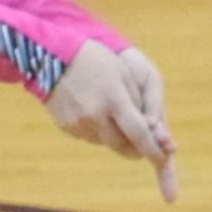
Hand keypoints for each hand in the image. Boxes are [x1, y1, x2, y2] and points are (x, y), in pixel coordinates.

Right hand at [44, 40, 177, 203]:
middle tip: (143, 142)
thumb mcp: (121, 71)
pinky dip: (96, 130)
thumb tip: (147, 128)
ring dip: (115, 136)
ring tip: (110, 112)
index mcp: (114, 99)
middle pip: (124, 147)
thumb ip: (136, 101)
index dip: (155, 151)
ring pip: (106, 142)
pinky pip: (89, 136)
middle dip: (137, 147)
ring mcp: (79, 123)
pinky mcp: (67, 127)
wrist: (48, 53)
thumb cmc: (91, 58)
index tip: (164, 158)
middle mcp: (96, 116)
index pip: (140, 135)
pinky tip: (90, 108)